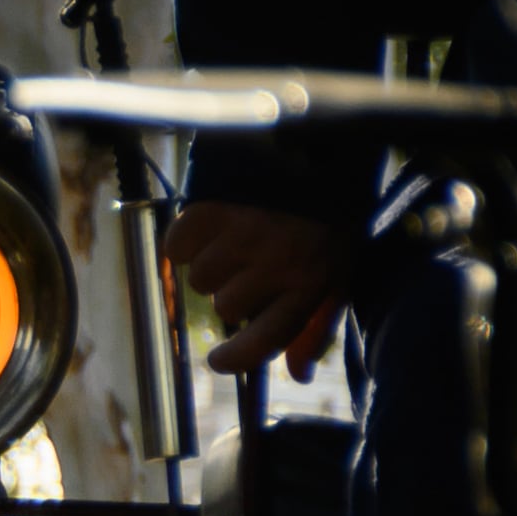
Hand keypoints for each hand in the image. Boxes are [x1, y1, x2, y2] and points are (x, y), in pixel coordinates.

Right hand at [160, 199, 351, 378]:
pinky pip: (178, 248)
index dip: (236, 359)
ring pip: (201, 280)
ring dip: (212, 260)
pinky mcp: (212, 211)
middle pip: (226, 308)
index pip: (264, 341)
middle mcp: (278, 263)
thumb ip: (317, 323)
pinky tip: (214, 220)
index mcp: (313, 281)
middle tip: (255, 256)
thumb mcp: (338, 269)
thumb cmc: (327, 216)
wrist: (314, 141)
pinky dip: (188, 237)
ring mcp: (242, 237)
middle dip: (235, 287)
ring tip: (238, 232)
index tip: (218, 361)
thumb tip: (298, 374)